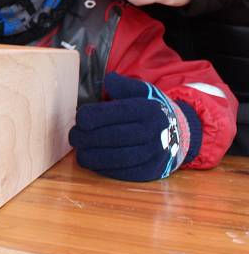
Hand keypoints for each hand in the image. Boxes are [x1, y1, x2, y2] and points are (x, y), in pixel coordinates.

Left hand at [70, 73, 199, 180]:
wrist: (179, 134)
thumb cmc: (150, 110)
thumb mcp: (142, 92)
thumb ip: (124, 86)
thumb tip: (109, 80)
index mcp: (149, 110)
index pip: (119, 113)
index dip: (95, 116)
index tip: (80, 118)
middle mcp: (154, 132)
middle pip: (115, 136)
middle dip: (88, 137)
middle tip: (74, 136)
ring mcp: (154, 154)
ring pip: (119, 157)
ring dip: (93, 155)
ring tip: (80, 150)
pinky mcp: (151, 172)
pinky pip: (124, 173)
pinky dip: (104, 169)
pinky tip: (92, 161)